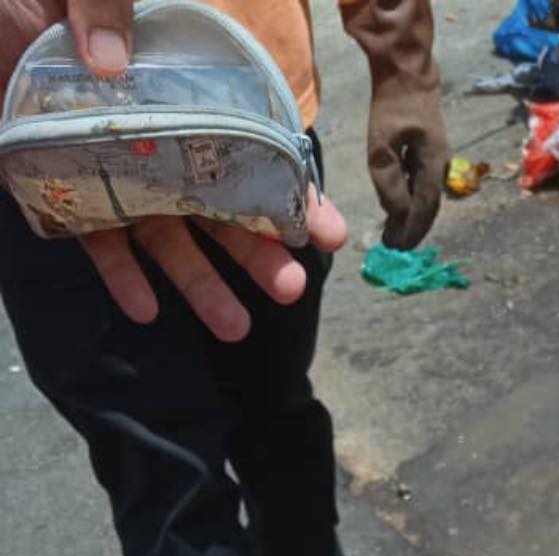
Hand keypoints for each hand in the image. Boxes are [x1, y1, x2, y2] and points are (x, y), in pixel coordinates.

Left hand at [0, 0, 347, 341]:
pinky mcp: (65, 192)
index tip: (328, 233)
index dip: (291, 193)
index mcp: (183, 95)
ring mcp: (116, 172)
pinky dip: (120, 276)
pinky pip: (98, 241)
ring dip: (201, 284)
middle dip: (259, 253)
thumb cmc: (38, 0)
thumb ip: (108, 6)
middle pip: (219, 208)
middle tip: (291, 288)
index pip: (252, 150)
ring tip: (236, 327)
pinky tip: (146, 310)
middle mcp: (159, 142)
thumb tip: (110, 63)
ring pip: (169, 237)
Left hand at [341, 0, 448, 248]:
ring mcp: (437, 158)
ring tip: (395, 231)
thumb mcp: (382, 146)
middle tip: (394, 246)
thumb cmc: (393, 106)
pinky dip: (411, 198)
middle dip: (412, 228)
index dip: (411, 231)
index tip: (397, 248)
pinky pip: (422, 183)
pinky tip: (399, 204)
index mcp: (433, 167)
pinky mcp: (429, 150)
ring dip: (412, 216)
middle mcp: (440, 166)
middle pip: (428, 207)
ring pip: (426, 196)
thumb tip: (396, 214)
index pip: (424, 209)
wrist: (408, 71)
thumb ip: (388, 182)